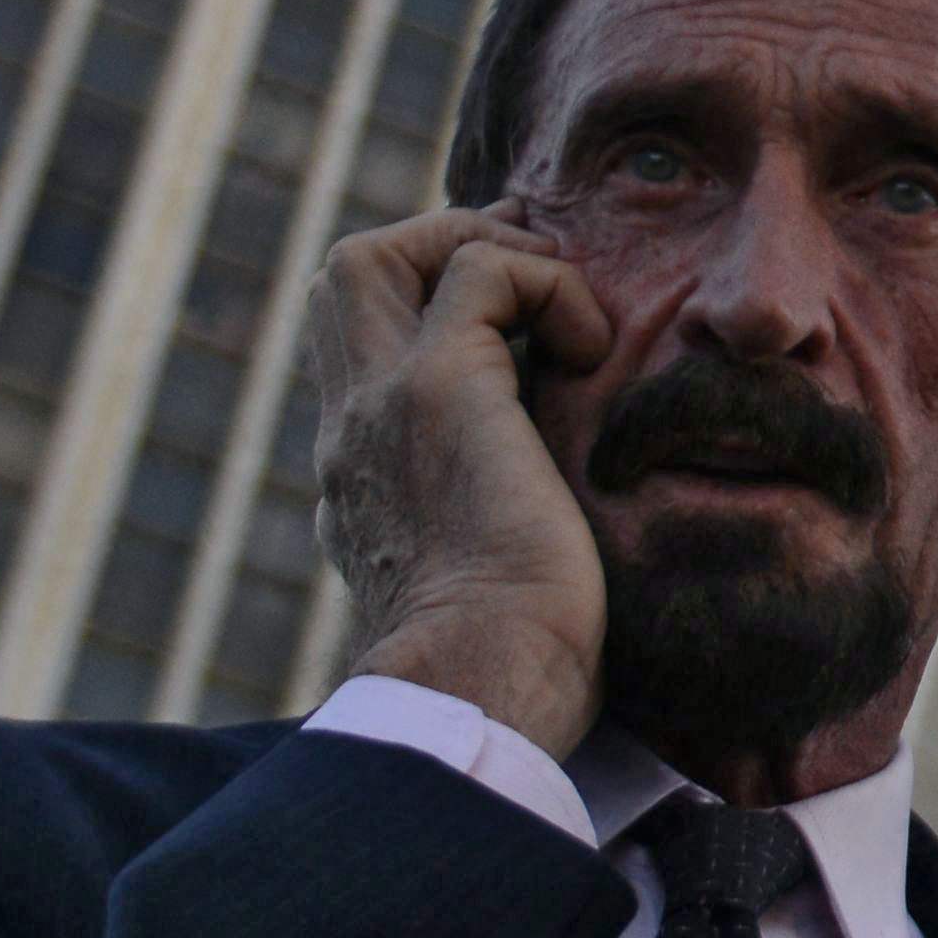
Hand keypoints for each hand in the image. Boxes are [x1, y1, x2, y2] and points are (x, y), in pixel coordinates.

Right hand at [306, 205, 613, 762]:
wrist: (484, 691)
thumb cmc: (511, 674)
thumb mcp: (487, 593)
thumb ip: (494, 542)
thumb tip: (558, 536)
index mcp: (362, 477)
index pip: (365, 352)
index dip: (436, 308)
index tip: (526, 325)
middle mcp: (353, 431)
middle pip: (345, 278)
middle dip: (440, 246)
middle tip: (533, 280)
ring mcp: (382, 403)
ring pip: (381, 252)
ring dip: (486, 250)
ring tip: (562, 307)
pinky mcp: (438, 386)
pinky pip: (482, 270)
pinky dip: (547, 282)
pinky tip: (592, 349)